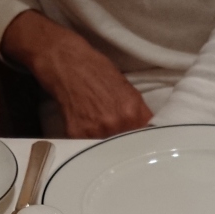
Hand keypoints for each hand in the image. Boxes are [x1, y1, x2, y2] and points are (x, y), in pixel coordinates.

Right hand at [1, 11, 152, 137]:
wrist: (68, 64)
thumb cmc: (98, 72)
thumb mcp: (129, 91)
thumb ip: (139, 114)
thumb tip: (146, 131)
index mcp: (132, 112)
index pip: (144, 139)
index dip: (141, 141)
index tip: (138, 141)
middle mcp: (115, 124)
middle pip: (126, 147)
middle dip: (124, 144)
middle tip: (118, 135)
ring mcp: (94, 132)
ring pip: (107, 150)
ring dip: (106, 145)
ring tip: (100, 129)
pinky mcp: (76, 135)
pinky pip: (87, 147)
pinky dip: (88, 141)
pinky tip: (87, 127)